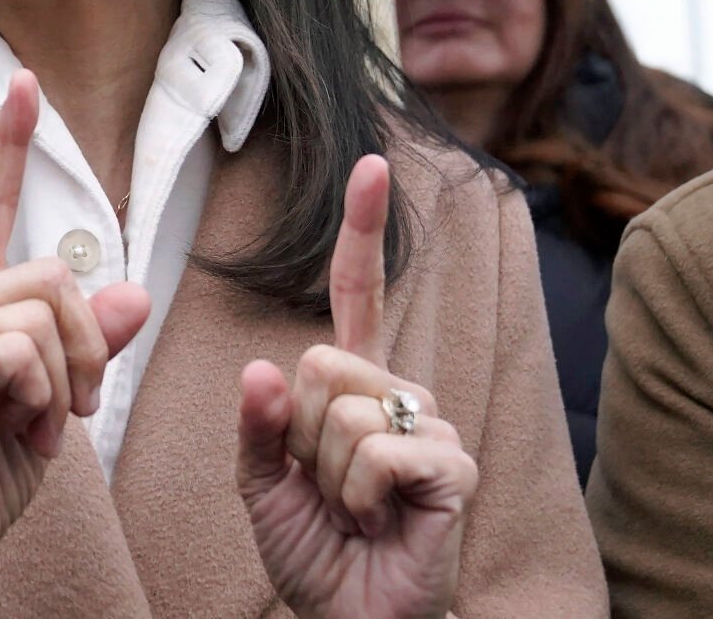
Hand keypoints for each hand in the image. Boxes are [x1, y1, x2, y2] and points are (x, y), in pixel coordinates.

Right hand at [0, 70, 151, 603]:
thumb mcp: (59, 399)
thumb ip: (90, 344)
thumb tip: (135, 292)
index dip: (9, 145)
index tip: (24, 83)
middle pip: (51, 273)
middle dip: (89, 343)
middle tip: (79, 405)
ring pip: (40, 314)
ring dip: (67, 383)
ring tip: (44, 428)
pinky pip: (15, 356)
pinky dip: (43, 402)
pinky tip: (23, 437)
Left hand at [236, 155, 478, 618]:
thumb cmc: (314, 550)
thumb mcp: (261, 485)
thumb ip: (258, 426)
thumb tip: (264, 369)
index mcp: (353, 384)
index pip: (355, 292)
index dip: (361, 229)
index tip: (370, 163)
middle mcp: (400, 390)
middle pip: (317, 363)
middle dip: (298, 438)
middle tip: (326, 490)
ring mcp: (433, 423)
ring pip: (340, 410)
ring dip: (325, 477)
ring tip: (353, 511)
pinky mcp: (454, 464)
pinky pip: (375, 450)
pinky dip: (358, 496)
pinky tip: (378, 521)